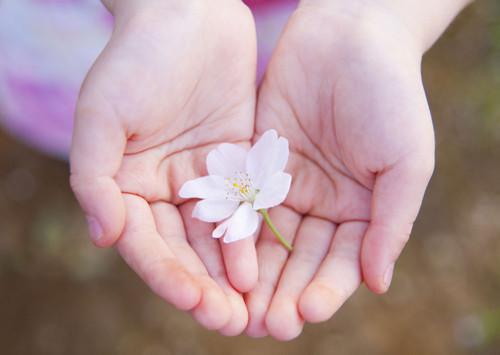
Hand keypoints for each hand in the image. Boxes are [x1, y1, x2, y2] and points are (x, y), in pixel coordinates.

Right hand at [70, 0, 256, 334]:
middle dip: (206, 288)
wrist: (187, 14)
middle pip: (185, 251)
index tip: (195, 303)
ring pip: (218, 238)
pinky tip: (268, 265)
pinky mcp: (237, 165)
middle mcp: (165, 191)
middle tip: (231, 323)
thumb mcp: (102, 114)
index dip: (168, 276)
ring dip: (233, 275)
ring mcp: (203, 181)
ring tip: (254, 309)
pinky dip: (254, 238)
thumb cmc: (137, 59)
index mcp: (127, 186)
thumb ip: (95, 177)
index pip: (147, 244)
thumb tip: (105, 237)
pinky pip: (246, 207)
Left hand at [246, 3, 434, 339]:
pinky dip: (233, 232)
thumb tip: (377, 284)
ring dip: (254, 274)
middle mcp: (322, 204)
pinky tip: (220, 259)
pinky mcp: (256, 164)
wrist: (350, 35)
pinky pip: (242, 202)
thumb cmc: (390, 94)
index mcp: (361, 209)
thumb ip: (391, 223)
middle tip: (266, 325)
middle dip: (284, 291)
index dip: (326, 289)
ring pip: (267, 239)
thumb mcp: (406, 162)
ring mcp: (287, 185)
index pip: (342, 262)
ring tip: (239, 306)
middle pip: (300, 258)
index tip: (307, 313)